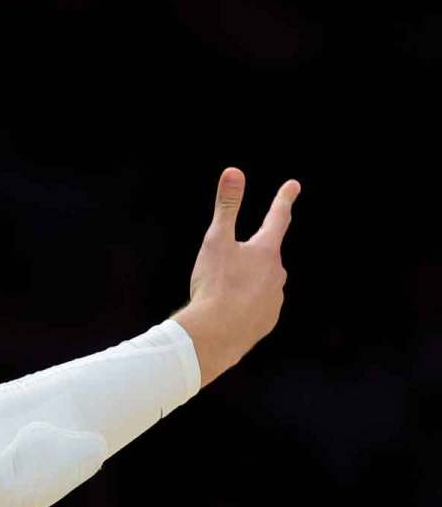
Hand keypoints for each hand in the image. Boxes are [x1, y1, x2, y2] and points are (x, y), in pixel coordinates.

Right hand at [174, 167, 300, 385]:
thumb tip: (233, 172)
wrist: (216, 334)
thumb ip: (226, 206)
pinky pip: (256, 306)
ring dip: (244, 282)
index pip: (277, 218)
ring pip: (260, 282)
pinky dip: (243, 304)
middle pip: (265, 255)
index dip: (283, 200)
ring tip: (219, 291)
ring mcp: (274, 299)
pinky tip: (226, 311)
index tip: (292, 186)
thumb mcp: (216, 240)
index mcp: (266, 251)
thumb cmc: (215, 285)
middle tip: (223, 262)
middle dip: (249, 254)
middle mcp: (276, 274)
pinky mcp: (266, 321)